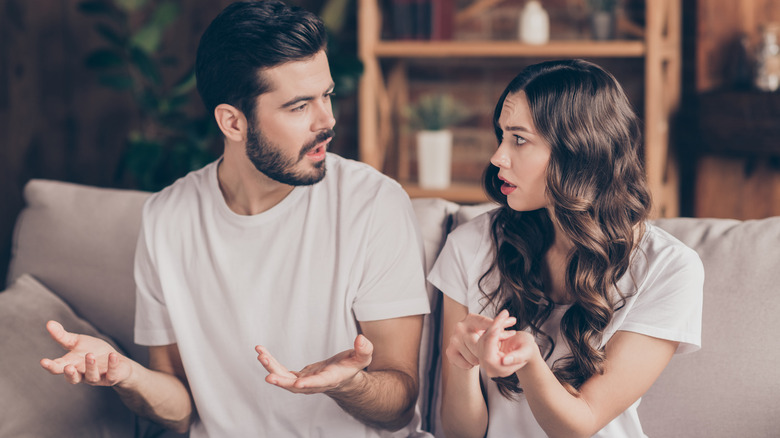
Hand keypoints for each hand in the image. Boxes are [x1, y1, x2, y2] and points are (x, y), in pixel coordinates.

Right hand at [40, 320, 132, 385]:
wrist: (117, 361)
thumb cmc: (94, 351)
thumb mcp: (77, 342)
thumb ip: (62, 336)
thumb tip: (49, 323)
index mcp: (71, 365)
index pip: (58, 368)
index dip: (50, 366)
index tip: (43, 361)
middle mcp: (82, 374)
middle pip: (73, 378)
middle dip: (70, 374)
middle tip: (68, 367)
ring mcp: (98, 377)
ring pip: (92, 377)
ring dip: (91, 367)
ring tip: (90, 355)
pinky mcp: (112, 377)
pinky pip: (112, 374)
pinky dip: (112, 365)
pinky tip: (112, 355)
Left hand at [255, 334, 373, 393]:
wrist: (343, 378)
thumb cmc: (352, 366)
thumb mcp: (362, 357)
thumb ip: (364, 350)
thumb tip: (361, 339)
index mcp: (330, 379)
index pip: (319, 383)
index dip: (309, 384)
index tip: (299, 384)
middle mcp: (314, 384)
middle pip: (295, 386)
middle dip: (282, 381)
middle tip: (268, 376)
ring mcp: (304, 382)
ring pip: (284, 379)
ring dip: (271, 368)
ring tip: (261, 355)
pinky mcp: (297, 377)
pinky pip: (280, 372)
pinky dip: (270, 364)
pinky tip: (261, 353)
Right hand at [445, 312, 516, 369]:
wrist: (461, 342)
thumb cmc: (478, 333)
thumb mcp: (489, 327)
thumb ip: (501, 324)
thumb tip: (513, 320)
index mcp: (470, 318)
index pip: (487, 324)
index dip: (500, 329)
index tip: (513, 333)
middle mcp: (460, 327)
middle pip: (480, 344)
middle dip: (490, 349)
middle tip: (496, 351)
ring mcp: (453, 340)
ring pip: (475, 357)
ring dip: (481, 359)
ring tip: (482, 355)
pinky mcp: (450, 352)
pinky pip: (467, 364)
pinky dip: (471, 364)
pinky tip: (473, 358)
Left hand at [477, 310, 537, 377]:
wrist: (525, 348)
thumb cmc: (528, 350)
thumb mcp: (526, 351)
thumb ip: (516, 357)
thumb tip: (504, 361)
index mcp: (500, 370)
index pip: (489, 356)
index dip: (491, 341)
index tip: (497, 327)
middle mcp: (489, 367)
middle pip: (484, 346)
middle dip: (493, 329)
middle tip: (504, 314)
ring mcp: (484, 359)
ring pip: (482, 339)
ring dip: (493, 326)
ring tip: (505, 316)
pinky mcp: (482, 351)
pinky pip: (483, 336)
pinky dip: (491, 327)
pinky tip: (500, 321)